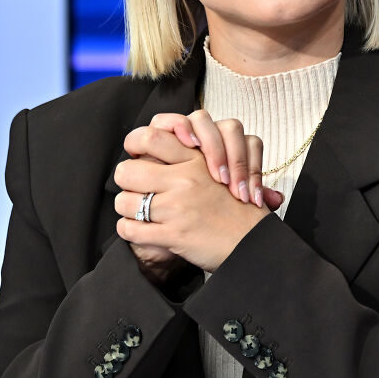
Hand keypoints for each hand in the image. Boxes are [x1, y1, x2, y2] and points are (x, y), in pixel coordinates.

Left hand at [115, 126, 271, 272]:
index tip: (138, 154)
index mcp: (195, 159)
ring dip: (126, 207)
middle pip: (127, 170)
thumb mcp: (218, 169)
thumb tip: (158, 147)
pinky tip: (138, 230)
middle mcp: (184, 180)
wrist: (253, 241)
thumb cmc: (236, 207)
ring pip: (125, 201)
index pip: (150, 136)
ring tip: (134, 211)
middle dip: (125, 179)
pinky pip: (131, 229)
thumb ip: (190, 156)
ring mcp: (177, 207)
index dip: (135, 143)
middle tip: (132, 186)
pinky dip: (129, 230)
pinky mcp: (173, 235)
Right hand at [148, 111, 283, 209]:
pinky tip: (187, 145)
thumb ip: (247, 198)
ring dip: (211, 144)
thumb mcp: (221, 204)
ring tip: (213, 174)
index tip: (250, 197)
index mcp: (229, 146)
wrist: (161, 200)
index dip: (254, 168)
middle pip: (231, 128)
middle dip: (235, 159)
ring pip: (203, 119)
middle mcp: (209, 133)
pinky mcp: (160, 130)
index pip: (251, 143)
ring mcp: (185, 128)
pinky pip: (169, 118)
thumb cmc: (196, 203)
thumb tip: (277, 199)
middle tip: (232, 189)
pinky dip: (180, 127)